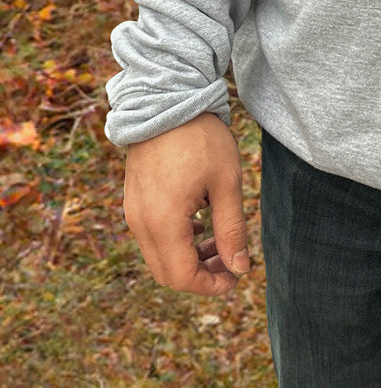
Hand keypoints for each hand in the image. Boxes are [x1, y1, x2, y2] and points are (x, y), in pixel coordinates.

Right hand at [122, 112, 250, 295]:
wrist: (165, 101)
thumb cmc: (201, 139)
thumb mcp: (227, 183)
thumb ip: (232, 229)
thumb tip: (239, 268)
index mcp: (163, 221)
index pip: (182, 277)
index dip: (211, 286)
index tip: (237, 276)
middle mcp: (141, 223)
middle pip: (167, 273)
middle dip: (201, 276)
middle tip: (232, 261)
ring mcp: (134, 212)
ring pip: (159, 256)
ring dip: (189, 258)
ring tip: (221, 242)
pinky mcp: (134, 202)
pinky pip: (153, 237)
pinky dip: (177, 241)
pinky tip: (202, 224)